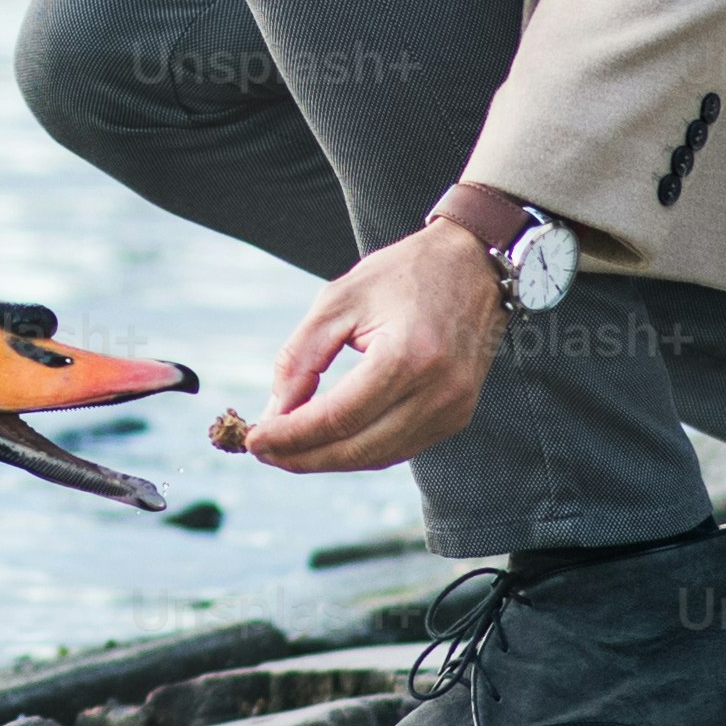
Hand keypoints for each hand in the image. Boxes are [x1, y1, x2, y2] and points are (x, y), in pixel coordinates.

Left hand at [235, 188, 520, 472]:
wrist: (473, 265)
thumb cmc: (403, 274)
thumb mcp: (338, 300)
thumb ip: (301, 357)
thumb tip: (273, 413)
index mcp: (408, 356)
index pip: (338, 417)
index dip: (290, 436)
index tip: (252, 439)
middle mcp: (438, 391)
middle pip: (357, 449)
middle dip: (302, 456)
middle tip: (260, 450)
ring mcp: (454, 409)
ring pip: (377, 458)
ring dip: (327, 460)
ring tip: (285, 449)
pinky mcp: (457, 416)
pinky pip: (399, 449)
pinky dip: (358, 452)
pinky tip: (326, 442)